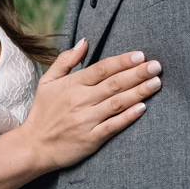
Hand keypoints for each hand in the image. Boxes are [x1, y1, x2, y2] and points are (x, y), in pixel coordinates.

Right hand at [17, 39, 159, 171]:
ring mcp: (86, 120)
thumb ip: (66, 60)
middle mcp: (80, 101)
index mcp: (72, 85)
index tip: (140, 55)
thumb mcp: (47, 81)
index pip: (101, 69)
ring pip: (116, 103)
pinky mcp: (90, 139)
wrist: (33, 147)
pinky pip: (113, 126)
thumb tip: (85, 41)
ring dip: (138, 92)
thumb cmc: (43, 112)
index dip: (122, 62)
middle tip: (156, 66)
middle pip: (114, 84)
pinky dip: (128, 117)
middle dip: (137, 73)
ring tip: (156, 83)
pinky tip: (143, 108)